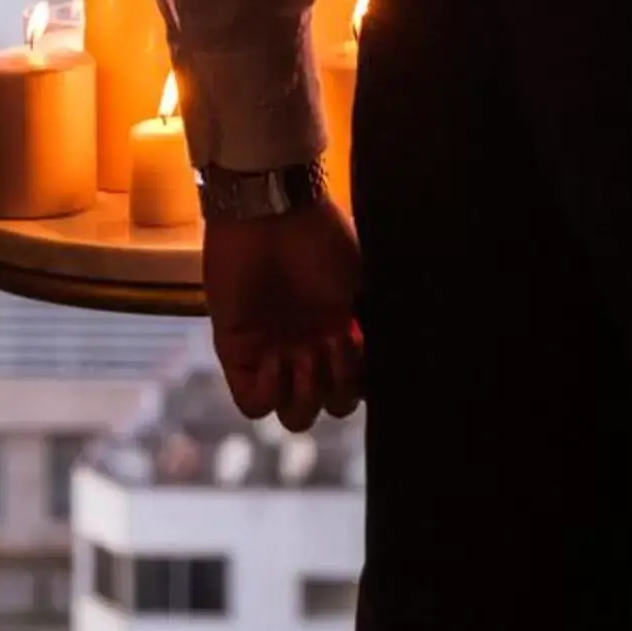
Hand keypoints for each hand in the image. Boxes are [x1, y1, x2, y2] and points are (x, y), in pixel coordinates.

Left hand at [204, 198, 364, 430]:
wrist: (271, 215)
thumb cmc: (320, 238)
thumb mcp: (362, 279)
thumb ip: (373, 321)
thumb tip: (393, 356)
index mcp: (342, 332)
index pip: (358, 384)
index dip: (362, 379)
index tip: (360, 340)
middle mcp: (311, 349)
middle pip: (329, 406)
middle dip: (337, 390)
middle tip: (330, 346)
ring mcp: (275, 354)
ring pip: (293, 415)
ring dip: (304, 397)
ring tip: (303, 356)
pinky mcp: (238, 354)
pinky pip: (253, 405)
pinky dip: (269, 393)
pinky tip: (275, 358)